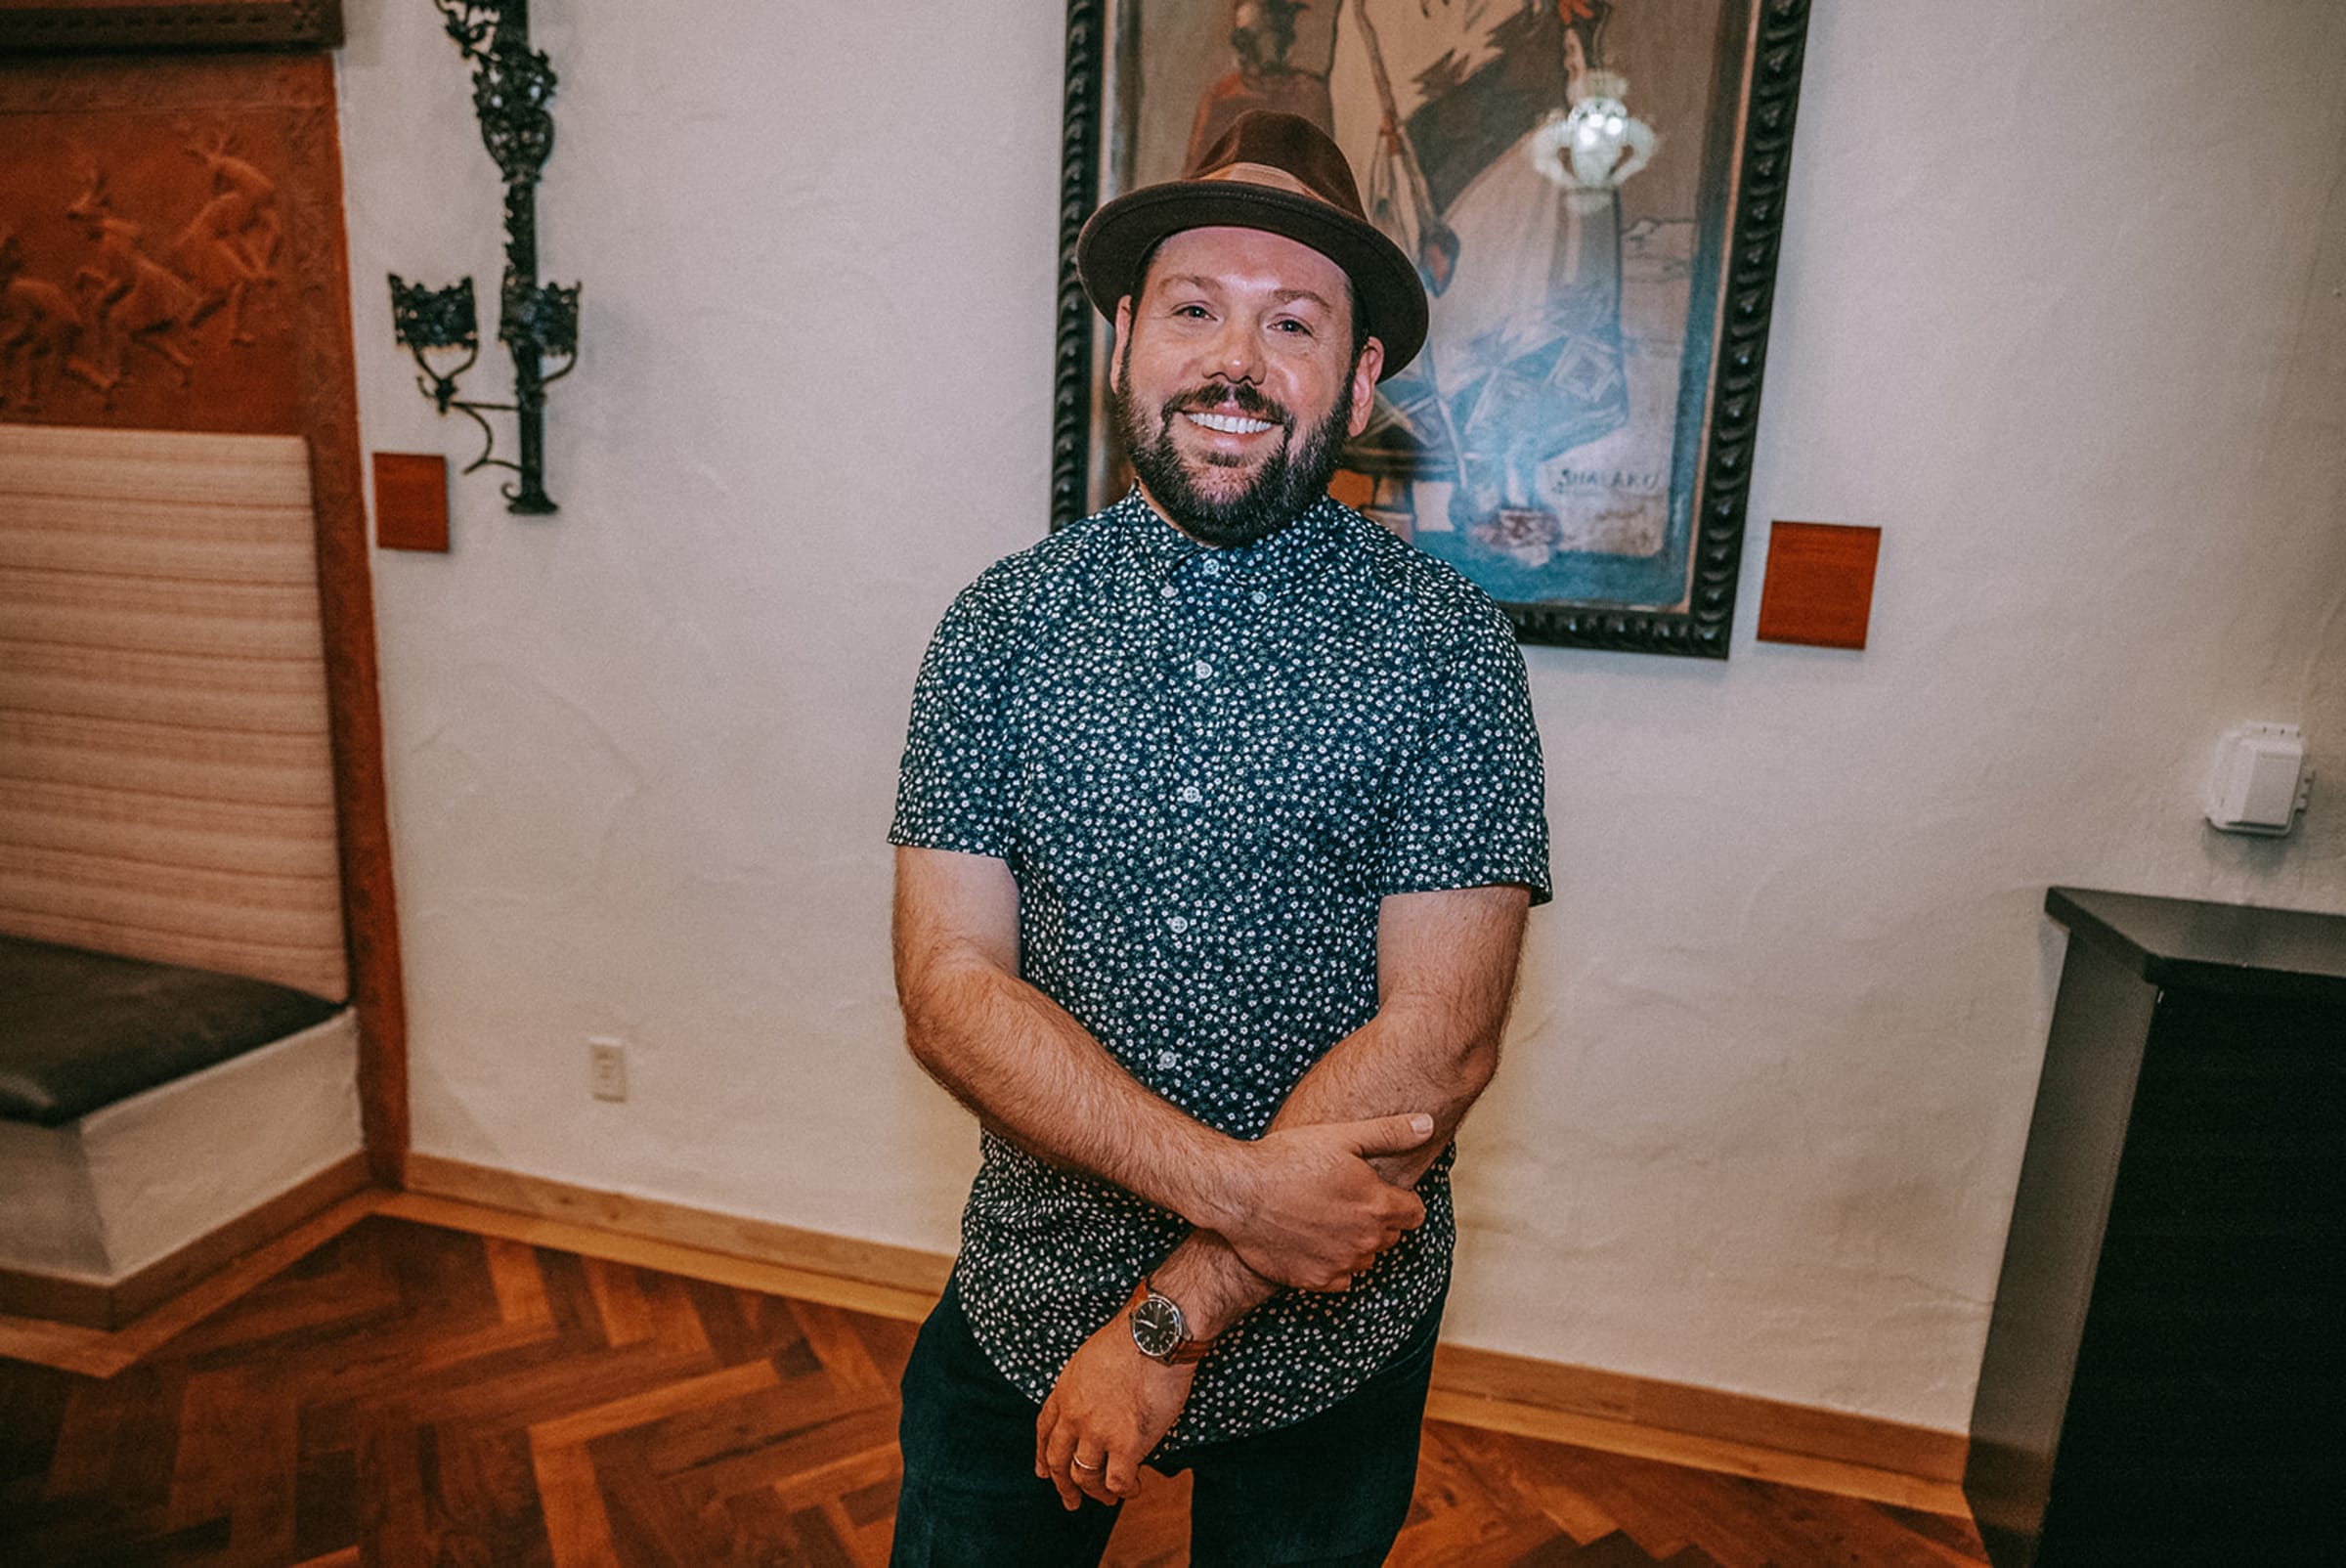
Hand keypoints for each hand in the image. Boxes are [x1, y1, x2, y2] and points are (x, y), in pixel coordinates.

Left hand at [1034, 1311, 1196, 1509]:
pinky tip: (1135, 1488)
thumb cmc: (1132, 1337)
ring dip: (1096, 1493)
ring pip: (1085, 1477)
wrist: (1154, 1335)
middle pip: (1058, 1460)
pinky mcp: (1127, 1445)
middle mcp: (1075, 1416)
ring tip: (1108, 1499)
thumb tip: (1097, 1402)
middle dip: (1063, 1485)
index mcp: (1065, 1391)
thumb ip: (1085, 1385)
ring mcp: (1099, 1432)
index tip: (1043, 1471)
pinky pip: (1118, 1482)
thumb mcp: (1090, 1357)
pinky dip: (1125, 1491)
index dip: (1042, 1454)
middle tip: (1070, 1501)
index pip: (1044, 1429)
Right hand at [1208, 1113, 1432, 1291]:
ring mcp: (1340, 1264)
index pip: (1414, 1214)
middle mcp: (1365, 1240)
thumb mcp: (1342, 1136)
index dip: (1399, 1201)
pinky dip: (1331, 1263)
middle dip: (1376, 1220)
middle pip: (1390, 1236)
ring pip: (1365, 1258)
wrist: (1239, 1191)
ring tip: (1323, 1217)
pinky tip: (1310, 1240)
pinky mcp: (1315, 1281)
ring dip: (1354, 1243)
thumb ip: (1390, 1133)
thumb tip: (1428, 1124)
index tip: (1376, 1190)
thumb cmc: (1289, 1158)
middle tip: (1343, 1199)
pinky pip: (1340, 1278)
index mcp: (1378, 1205)